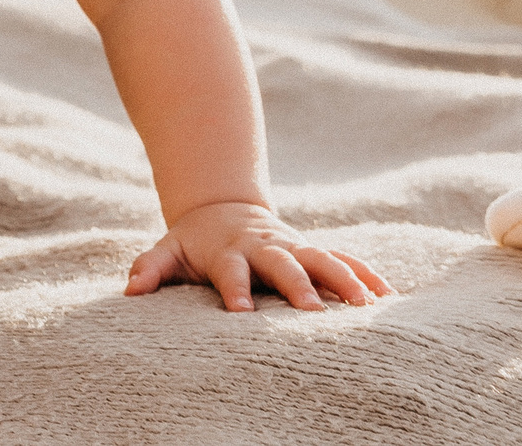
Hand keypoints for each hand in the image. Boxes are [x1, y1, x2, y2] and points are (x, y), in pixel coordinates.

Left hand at [126, 201, 392, 312]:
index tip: (242, 313)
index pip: (231, 271)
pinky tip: (390, 296)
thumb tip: (131, 290)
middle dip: (300, 286)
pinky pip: (344, 260)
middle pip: (285, 264)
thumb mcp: (168, 249)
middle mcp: (266, 246)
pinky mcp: (311, 249)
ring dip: (345, 279)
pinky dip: (367, 274)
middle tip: (314, 313)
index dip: (235, 290)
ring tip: (367, 306)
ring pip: (323, 258)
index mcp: (230, 250)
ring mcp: (293, 245)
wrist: (223, 206)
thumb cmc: (194, 241)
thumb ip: (150, 267)